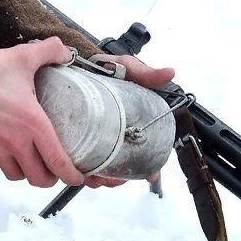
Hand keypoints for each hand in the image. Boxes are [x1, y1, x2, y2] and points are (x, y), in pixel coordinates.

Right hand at [0, 37, 83, 187]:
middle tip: (53, 168)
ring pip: (16, 175)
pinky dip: (1, 163)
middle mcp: (15, 144)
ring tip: (27, 158)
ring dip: (24, 170)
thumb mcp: (19, 57)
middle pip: (38, 178)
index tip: (77, 177)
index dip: (71, 175)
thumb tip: (64, 50)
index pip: (58, 161)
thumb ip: (47, 51)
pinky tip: (2, 149)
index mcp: (32, 124)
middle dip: (49, 177)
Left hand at [84, 53, 175, 187]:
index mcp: (130, 124)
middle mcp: (112, 135)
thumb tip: (169, 73)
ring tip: (94, 178)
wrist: (78, 62)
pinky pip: (74, 162)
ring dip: (98, 178)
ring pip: (97, 168)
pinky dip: (77, 172)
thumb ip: (146, 73)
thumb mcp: (127, 69)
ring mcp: (91, 139)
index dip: (149, 167)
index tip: (149, 175)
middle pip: (120, 166)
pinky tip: (77, 174)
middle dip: (117, 177)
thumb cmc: (106, 69)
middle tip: (112, 178)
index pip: (144, 152)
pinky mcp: (71, 138)